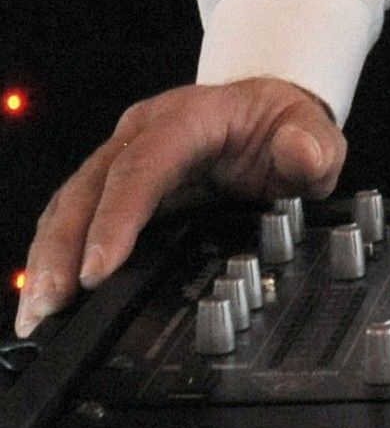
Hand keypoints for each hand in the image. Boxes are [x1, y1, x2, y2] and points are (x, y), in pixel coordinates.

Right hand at [15, 80, 346, 337]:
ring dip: (49, 254)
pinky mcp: (113, 182)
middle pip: (92, 184)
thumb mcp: (314, 134)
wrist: (268, 114)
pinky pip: (74, 213)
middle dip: (64, 246)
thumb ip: (311, 146)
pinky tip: (43, 295)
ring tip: (38, 312)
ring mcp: (123, 154)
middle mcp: (146, 131)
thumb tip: (299, 152)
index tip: (98, 269)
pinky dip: (53, 252)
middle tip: (51, 304)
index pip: (145, 164)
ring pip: (73, 199)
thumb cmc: (282, 126)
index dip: (117, 216)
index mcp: (190, 117)